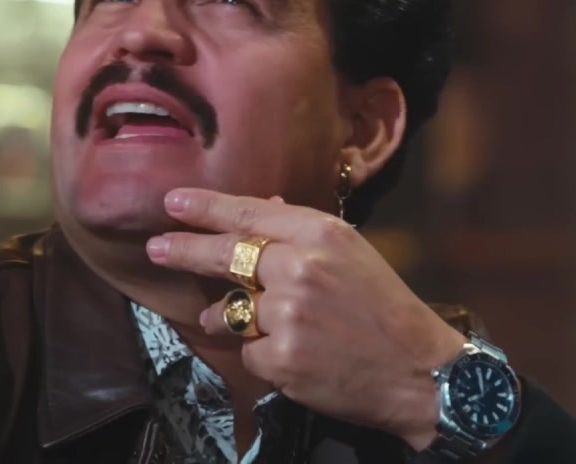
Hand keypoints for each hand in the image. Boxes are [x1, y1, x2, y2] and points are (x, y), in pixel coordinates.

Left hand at [146, 188, 468, 449]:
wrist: (419, 373)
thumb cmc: (385, 309)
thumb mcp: (352, 254)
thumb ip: (303, 232)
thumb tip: (263, 208)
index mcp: (320, 234)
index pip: (248, 214)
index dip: (205, 208)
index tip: (172, 203)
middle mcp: (300, 268)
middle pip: (224, 255)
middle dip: (184, 251)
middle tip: (156, 249)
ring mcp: (288, 314)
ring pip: (228, 311)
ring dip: (219, 316)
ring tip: (223, 319)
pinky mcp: (281, 358)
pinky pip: (246, 352)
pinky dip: (257, 354)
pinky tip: (284, 356)